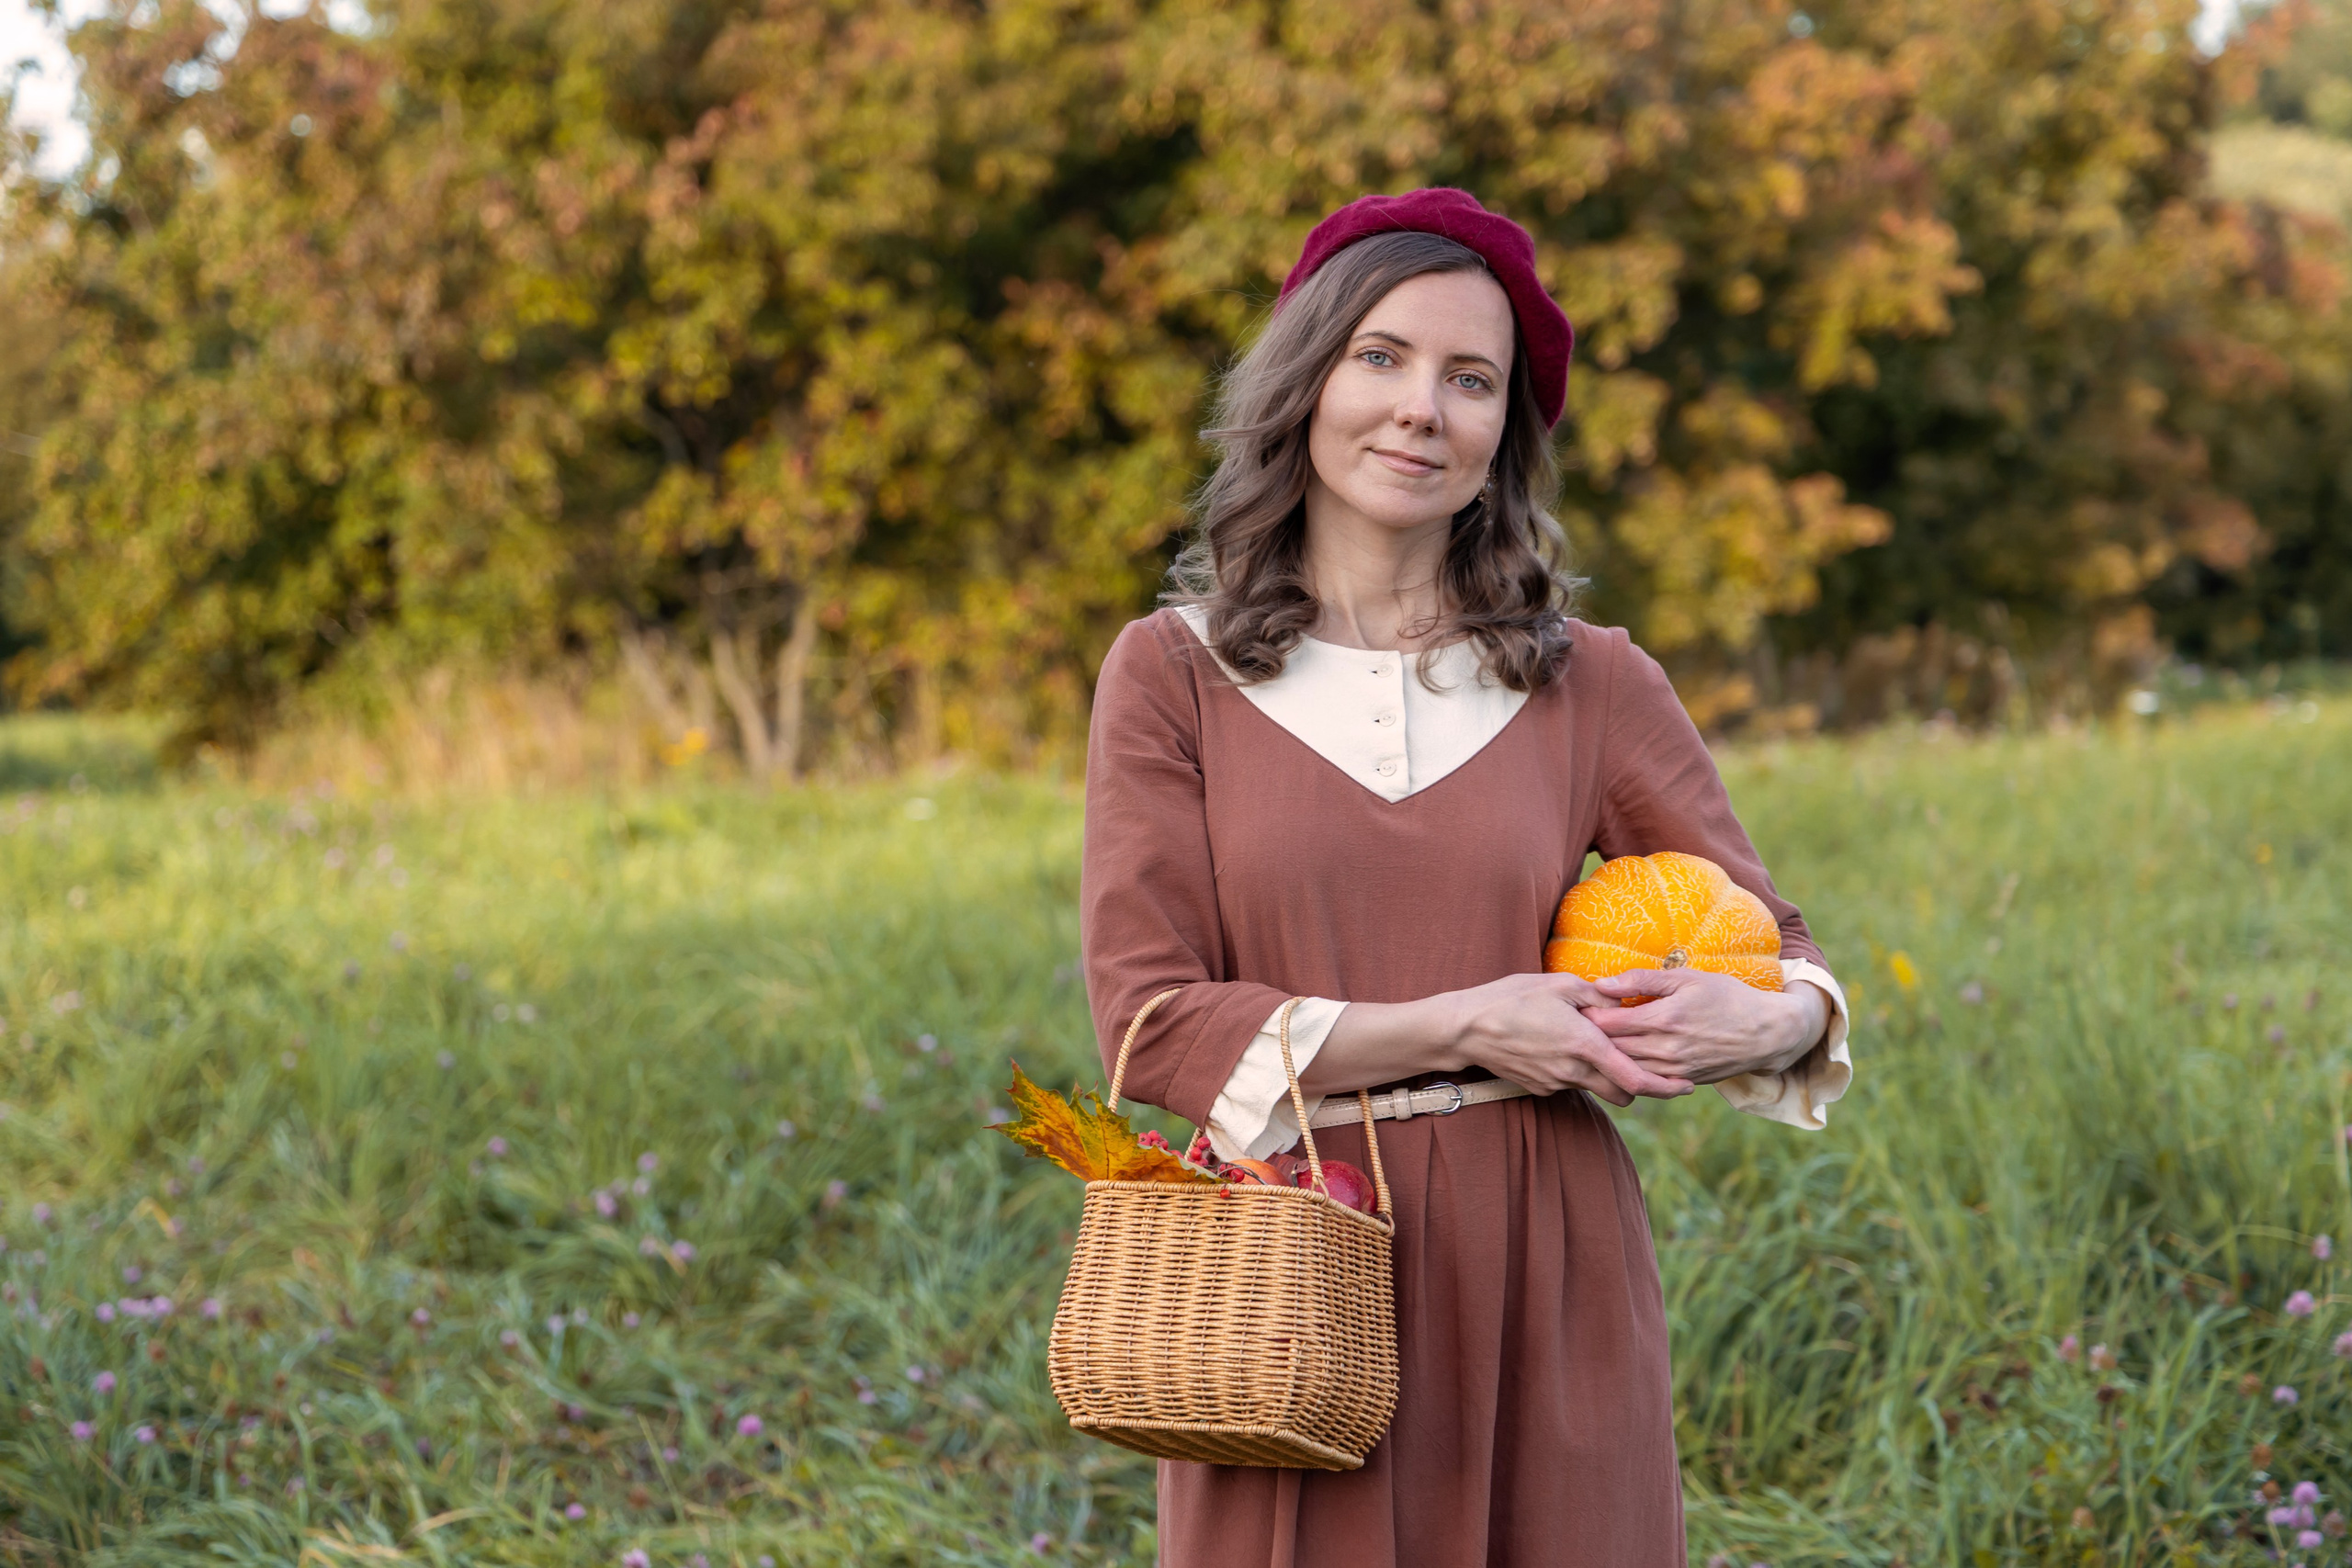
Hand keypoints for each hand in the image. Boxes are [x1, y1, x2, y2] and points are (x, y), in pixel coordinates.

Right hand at [1445, 972, 1694, 1106]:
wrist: (1466, 1029)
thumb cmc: (1512, 998)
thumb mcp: (1561, 985)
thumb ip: (1600, 997)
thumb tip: (1628, 1001)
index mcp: (1586, 1045)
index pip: (1637, 1078)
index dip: (1666, 1087)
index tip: (1686, 1086)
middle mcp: (1574, 1071)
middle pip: (1624, 1093)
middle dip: (1642, 1085)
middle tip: (1655, 1069)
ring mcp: (1556, 1083)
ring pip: (1598, 1089)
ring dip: (1609, 1077)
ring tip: (1607, 1051)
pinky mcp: (1540, 1088)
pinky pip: (1572, 1085)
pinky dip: (1581, 1074)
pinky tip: (1569, 1050)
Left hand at [1582, 971, 1827, 1085]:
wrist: (1766, 1033)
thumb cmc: (1726, 997)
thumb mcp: (1686, 978)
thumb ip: (1642, 981)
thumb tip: (1601, 984)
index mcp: (1664, 1018)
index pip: (1607, 1024)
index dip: (1586, 1016)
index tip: (1574, 1007)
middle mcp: (1666, 1049)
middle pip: (1611, 1049)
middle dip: (1590, 1039)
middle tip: (1573, 1028)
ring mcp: (1674, 1070)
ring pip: (1625, 1069)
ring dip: (1606, 1058)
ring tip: (1590, 1044)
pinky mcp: (1682, 1082)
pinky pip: (1645, 1081)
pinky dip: (1628, 1072)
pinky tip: (1618, 1060)